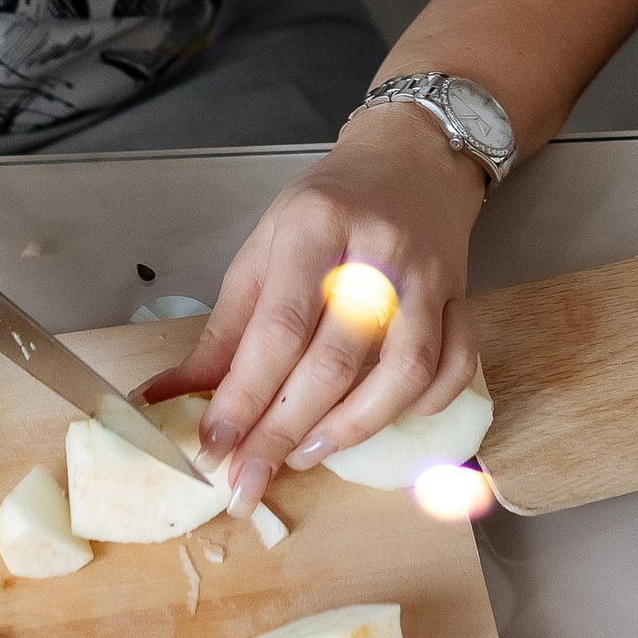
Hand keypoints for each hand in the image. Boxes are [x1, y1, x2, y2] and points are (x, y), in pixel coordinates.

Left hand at [141, 106, 485, 507]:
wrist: (413, 154)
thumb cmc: (328, 205)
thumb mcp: (265, 246)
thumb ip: (228, 327)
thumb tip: (174, 397)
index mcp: (314, 225)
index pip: (278, 327)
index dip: (244, 395)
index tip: (214, 446)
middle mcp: (376, 250)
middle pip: (335, 359)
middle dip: (284, 431)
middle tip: (248, 482)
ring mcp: (428, 274)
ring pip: (404, 370)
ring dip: (352, 428)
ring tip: (306, 455)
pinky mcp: (463, 294)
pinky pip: (456, 365)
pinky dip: (424, 405)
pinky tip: (383, 423)